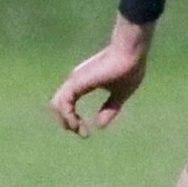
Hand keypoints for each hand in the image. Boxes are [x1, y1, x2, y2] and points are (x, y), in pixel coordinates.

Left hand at [50, 19, 152, 134]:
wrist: (131, 53)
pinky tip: (77, 124)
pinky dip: (67, 116)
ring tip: (78, 130)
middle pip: (58, 106)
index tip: (86, 132)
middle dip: (67, 122)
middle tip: (82, 133)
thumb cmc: (129, 69)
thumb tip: (99, 126)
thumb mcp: (121, 94)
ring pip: (56, 106)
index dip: (73, 119)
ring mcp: (74, 81)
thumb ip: (110, 108)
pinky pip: (63, 104)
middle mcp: (76, 81)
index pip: (68, 103)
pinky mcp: (76, 83)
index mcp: (84, 82)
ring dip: (65, 121)